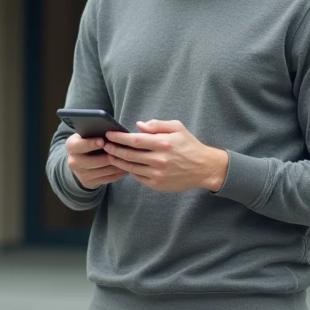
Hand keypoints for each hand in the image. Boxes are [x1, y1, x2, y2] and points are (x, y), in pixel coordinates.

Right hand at [66, 134, 127, 189]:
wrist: (79, 162)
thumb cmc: (87, 143)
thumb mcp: (86, 136)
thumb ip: (95, 133)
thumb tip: (112, 132)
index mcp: (71, 146)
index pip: (79, 145)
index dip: (91, 143)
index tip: (102, 141)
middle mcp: (73, 161)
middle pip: (94, 161)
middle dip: (109, 156)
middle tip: (122, 151)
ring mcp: (81, 174)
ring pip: (104, 170)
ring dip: (117, 165)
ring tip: (129, 159)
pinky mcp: (89, 182)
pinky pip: (107, 178)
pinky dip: (118, 173)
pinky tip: (126, 167)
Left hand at [103, 120, 228, 192]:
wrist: (204, 168)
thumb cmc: (189, 145)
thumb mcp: (177, 128)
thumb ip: (157, 125)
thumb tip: (138, 126)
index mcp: (163, 143)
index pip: (135, 140)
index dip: (119, 137)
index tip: (109, 134)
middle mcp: (160, 160)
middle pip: (129, 155)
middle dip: (114, 149)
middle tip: (105, 145)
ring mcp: (158, 174)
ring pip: (131, 167)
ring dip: (118, 161)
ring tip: (110, 155)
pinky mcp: (158, 184)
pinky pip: (138, 177)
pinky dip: (129, 170)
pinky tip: (124, 165)